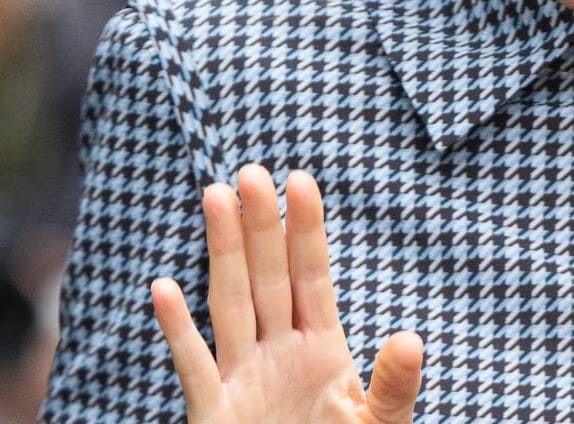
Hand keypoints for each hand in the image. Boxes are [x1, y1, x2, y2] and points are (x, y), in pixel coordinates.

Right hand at [151, 166, 422, 422]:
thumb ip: (393, 385)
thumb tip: (410, 338)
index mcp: (321, 349)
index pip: (311, 277)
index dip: (306, 231)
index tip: (300, 179)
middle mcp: (278, 354)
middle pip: (267, 279)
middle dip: (259, 227)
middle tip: (250, 172)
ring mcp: (244, 381)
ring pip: (230, 305)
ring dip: (222, 254)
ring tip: (214, 197)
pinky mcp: (216, 415)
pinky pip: (194, 368)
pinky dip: (178, 330)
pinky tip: (163, 288)